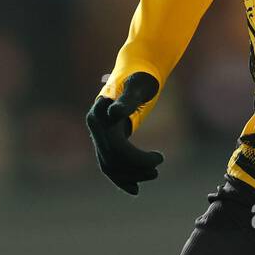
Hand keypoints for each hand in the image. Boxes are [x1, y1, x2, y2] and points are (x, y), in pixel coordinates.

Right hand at [86, 72, 163, 194]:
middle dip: (135, 169)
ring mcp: (98, 131)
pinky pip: (109, 160)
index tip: (160, 159)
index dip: (137, 159)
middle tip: (157, 171)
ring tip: (153, 175)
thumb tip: (114, 115)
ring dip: (130, 174)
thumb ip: (127, 100)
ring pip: (109, 163)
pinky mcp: (106, 134)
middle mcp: (95, 124)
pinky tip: (134, 187)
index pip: (116, 148)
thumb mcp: (138, 86)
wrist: (136, 66)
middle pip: (111, 159)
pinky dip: (121, 175)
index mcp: (99, 114)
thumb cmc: (140, 75)